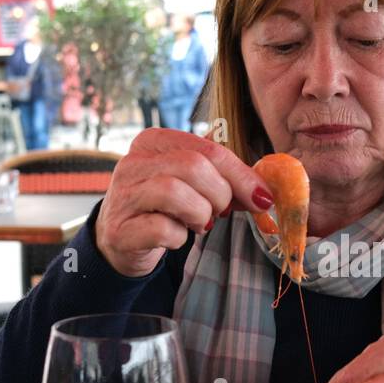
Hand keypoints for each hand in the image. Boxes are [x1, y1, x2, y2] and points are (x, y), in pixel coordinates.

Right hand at [94, 128, 272, 276]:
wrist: (122, 241)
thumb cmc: (164, 208)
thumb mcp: (192, 184)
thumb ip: (223, 178)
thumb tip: (263, 190)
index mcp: (154, 141)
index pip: (208, 148)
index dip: (242, 175)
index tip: (262, 197)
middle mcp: (133, 162)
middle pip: (193, 166)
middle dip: (219, 194)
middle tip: (219, 212)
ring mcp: (123, 195)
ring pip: (175, 192)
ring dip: (200, 214)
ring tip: (198, 223)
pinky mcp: (120, 229)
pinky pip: (162, 229)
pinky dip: (179, 237)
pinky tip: (175, 237)